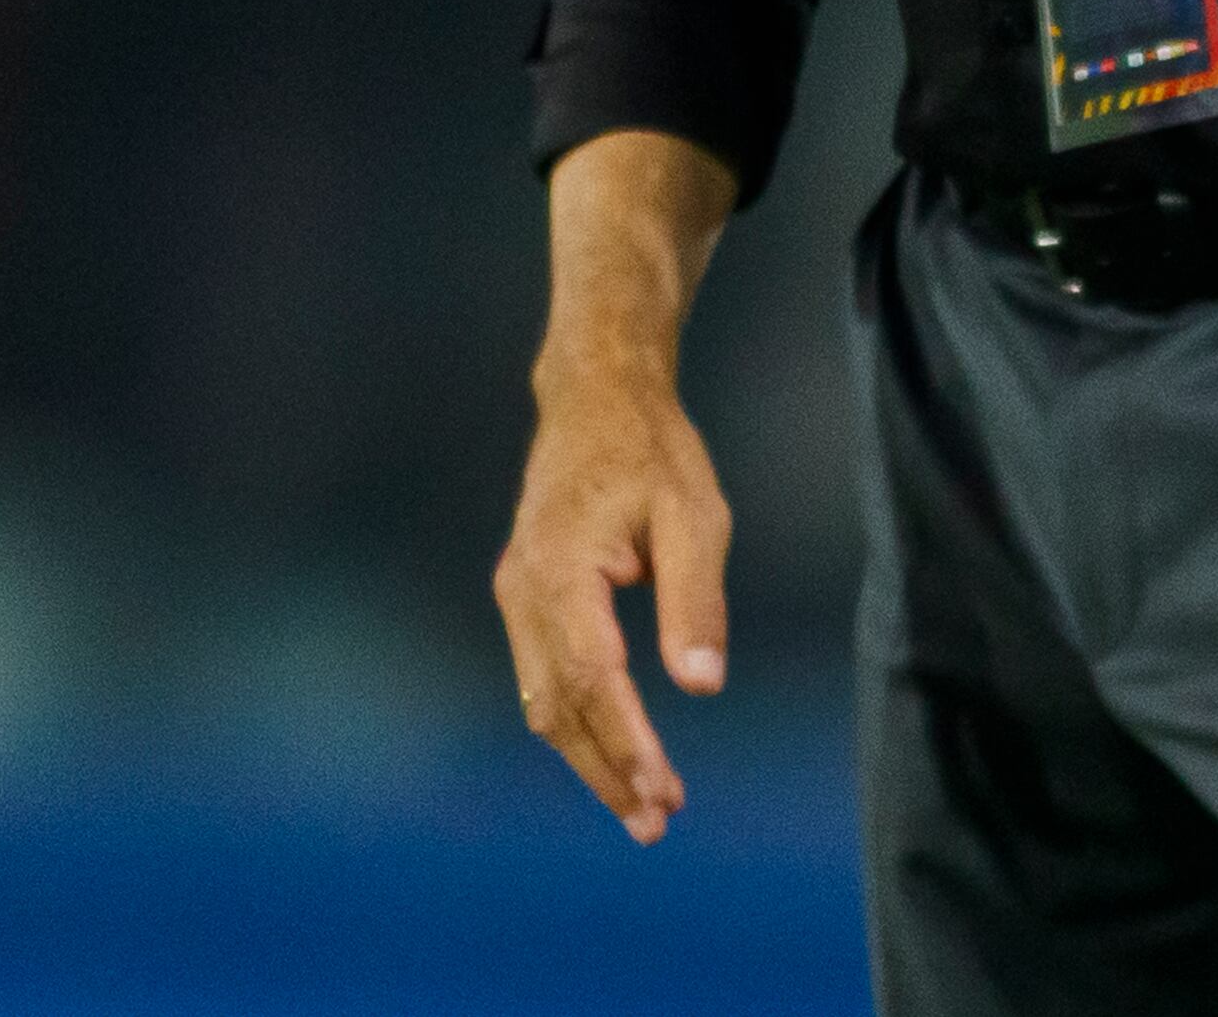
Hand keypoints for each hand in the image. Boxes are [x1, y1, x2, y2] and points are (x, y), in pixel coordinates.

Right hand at [493, 358, 732, 843]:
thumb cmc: (652, 451)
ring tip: (643, 805)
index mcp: (561, 568)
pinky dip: (577, 722)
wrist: (595, 396)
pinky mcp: (524, 596)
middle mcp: (524, 589)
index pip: (594, 676)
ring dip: (590, 756)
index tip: (661, 789)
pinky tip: (614, 751)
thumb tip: (701, 687)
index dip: (626, 740)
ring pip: (545, 699)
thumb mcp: (694, 516)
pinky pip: (543, 676)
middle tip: (657, 822)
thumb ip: (694, 601)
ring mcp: (516, 594)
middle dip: (607, 768)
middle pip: (560, 704)